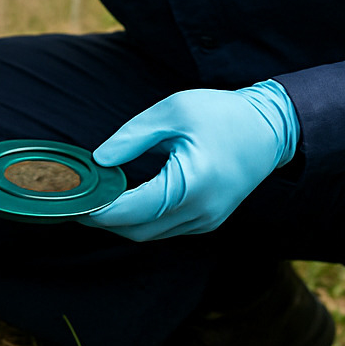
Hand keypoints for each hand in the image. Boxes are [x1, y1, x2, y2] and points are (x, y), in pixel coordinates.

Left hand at [80, 81, 298, 241]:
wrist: (270, 129)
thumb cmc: (222, 114)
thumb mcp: (173, 111)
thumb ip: (132, 136)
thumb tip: (99, 160)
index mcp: (191, 185)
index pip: (133, 210)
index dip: (99, 210)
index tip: (74, 202)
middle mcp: (200, 211)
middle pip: (137, 230)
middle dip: (104, 220)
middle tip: (78, 201)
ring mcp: (206, 221)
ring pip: (150, 234)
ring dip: (122, 221)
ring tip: (97, 199)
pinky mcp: (208, 220)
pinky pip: (166, 228)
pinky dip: (142, 219)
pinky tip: (125, 200)